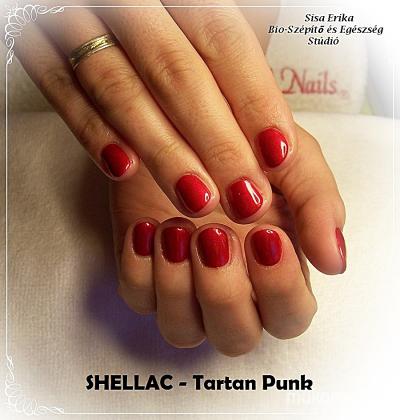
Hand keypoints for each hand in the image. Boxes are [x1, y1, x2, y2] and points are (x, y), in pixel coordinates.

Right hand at [12, 1, 295, 222]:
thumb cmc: (163, 9)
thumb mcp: (199, 9)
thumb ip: (231, 49)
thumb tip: (274, 111)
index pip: (226, 41)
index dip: (255, 100)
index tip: (277, 154)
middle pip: (178, 75)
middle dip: (216, 142)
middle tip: (244, 197)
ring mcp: (79, 19)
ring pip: (119, 88)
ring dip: (161, 151)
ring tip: (198, 199)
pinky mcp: (38, 41)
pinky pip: (57, 86)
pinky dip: (90, 130)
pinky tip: (122, 169)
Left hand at [111, 124, 345, 355]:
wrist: (186, 128)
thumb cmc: (243, 147)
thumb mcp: (293, 160)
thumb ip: (319, 204)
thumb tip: (333, 260)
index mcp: (273, 270)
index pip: (289, 315)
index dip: (279, 288)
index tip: (264, 235)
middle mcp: (231, 287)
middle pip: (236, 336)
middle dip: (224, 291)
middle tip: (215, 234)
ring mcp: (184, 286)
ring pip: (182, 329)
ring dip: (178, 283)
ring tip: (175, 228)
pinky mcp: (144, 274)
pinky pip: (138, 298)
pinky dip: (140, 268)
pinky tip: (147, 227)